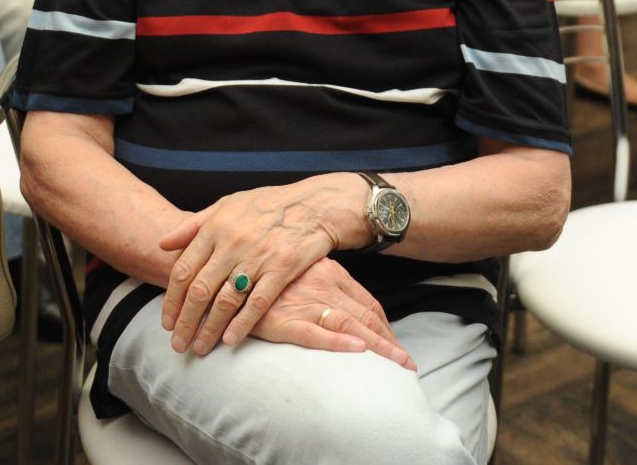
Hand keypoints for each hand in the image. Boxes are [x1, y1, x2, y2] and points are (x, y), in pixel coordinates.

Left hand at [157, 174, 371, 354]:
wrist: (313, 204)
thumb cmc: (267, 205)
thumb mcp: (226, 205)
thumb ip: (193, 225)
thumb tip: (162, 243)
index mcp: (216, 227)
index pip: (183, 269)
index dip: (172, 299)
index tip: (167, 321)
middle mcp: (232, 243)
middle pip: (200, 290)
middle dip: (186, 321)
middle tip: (178, 344)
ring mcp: (257, 257)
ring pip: (225, 300)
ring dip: (209, 329)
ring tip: (200, 348)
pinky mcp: (282, 269)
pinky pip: (257, 302)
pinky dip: (242, 324)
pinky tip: (230, 340)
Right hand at [246, 259, 415, 369]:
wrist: (227, 270)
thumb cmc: (266, 272)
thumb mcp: (301, 270)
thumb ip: (323, 284)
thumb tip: (343, 308)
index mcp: (329, 272)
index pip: (368, 303)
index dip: (386, 327)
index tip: (398, 346)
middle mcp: (322, 285)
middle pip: (366, 317)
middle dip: (390, 342)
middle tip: (408, 364)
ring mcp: (303, 302)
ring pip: (349, 325)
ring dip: (377, 347)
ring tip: (397, 366)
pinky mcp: (282, 320)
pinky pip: (315, 333)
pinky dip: (338, 343)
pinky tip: (357, 351)